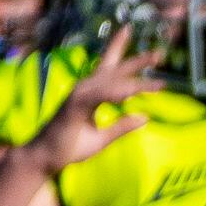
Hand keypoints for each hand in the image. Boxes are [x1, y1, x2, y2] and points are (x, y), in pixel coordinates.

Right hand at [25, 28, 160, 171]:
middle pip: (115, 71)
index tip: (144, 46)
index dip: (124, 53)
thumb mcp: (102, 138)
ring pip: (112, 84)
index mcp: (92, 94)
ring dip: (135, 82)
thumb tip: (145, 117)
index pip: (110, 69)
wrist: (46, 158)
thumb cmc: (69, 147)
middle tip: (159, 54)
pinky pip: (99, 97)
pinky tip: (130, 94)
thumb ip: (122, 127)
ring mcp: (79, 96)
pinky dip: (115, 94)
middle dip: (137, 61)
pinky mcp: (74, 106)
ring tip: (158, 82)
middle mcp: (86, 89)